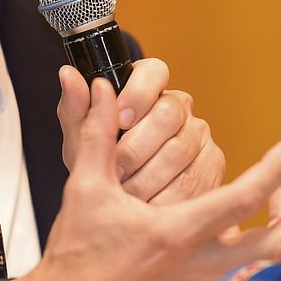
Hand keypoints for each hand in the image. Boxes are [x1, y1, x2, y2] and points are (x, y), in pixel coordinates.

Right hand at [9, 78, 280, 280]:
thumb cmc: (78, 252)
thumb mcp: (85, 188)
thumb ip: (95, 134)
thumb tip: (98, 91)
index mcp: (175, 233)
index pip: (242, 201)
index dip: (273, 170)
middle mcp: (197, 262)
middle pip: (276, 245)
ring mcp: (202, 280)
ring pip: (266, 259)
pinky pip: (246, 264)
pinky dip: (261, 238)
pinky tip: (254, 217)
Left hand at [56, 59, 224, 203]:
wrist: (116, 203)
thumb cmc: (98, 162)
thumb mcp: (80, 138)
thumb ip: (75, 107)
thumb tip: (68, 75)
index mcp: (147, 86)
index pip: (154, 72)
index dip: (139, 93)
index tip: (120, 119)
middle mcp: (178, 105)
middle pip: (168, 114)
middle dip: (137, 147)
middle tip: (115, 171)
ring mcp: (198, 134)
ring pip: (181, 149)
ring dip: (149, 176)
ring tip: (125, 194)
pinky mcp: (212, 163)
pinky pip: (196, 179)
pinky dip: (168, 198)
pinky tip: (148, 208)